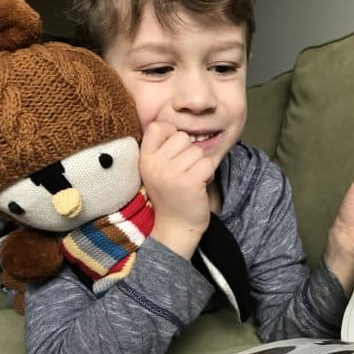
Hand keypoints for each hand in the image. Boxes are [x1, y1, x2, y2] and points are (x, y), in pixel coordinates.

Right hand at [139, 122, 214, 258]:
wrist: (175, 227)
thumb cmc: (169, 195)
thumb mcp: (156, 170)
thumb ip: (160, 149)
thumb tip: (173, 126)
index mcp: (144, 159)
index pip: (157, 127)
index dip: (170, 133)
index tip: (174, 151)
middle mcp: (155, 164)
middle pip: (182, 137)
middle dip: (189, 153)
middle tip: (184, 171)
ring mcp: (171, 173)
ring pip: (197, 151)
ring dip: (200, 165)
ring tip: (191, 180)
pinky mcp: (189, 182)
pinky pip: (207, 164)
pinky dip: (208, 174)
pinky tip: (199, 186)